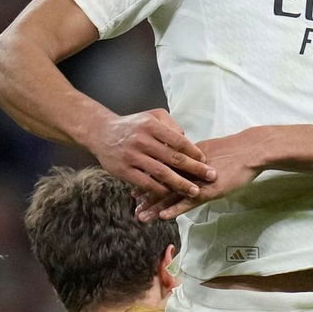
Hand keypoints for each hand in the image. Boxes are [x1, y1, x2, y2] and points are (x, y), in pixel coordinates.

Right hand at [89, 109, 214, 205]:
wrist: (101, 132)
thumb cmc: (132, 125)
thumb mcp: (151, 116)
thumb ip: (170, 125)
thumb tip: (187, 140)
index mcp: (151, 126)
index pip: (178, 141)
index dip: (194, 152)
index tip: (206, 161)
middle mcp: (142, 140)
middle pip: (173, 158)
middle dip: (195, 169)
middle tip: (211, 177)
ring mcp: (132, 156)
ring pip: (161, 173)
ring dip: (180, 184)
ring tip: (195, 191)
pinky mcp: (124, 170)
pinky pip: (146, 183)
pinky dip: (159, 190)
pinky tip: (171, 195)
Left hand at [135, 128, 271, 220]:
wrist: (249, 151)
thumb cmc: (233, 152)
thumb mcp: (208, 154)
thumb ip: (193, 159)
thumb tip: (183, 162)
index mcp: (185, 160)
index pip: (161, 172)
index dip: (148, 181)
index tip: (135, 191)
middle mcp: (187, 170)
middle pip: (161, 184)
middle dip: (146, 196)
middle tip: (134, 207)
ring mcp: (196, 181)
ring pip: (171, 195)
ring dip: (155, 206)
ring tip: (141, 216)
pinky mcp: (208, 190)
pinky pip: (188, 201)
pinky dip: (175, 208)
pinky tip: (163, 216)